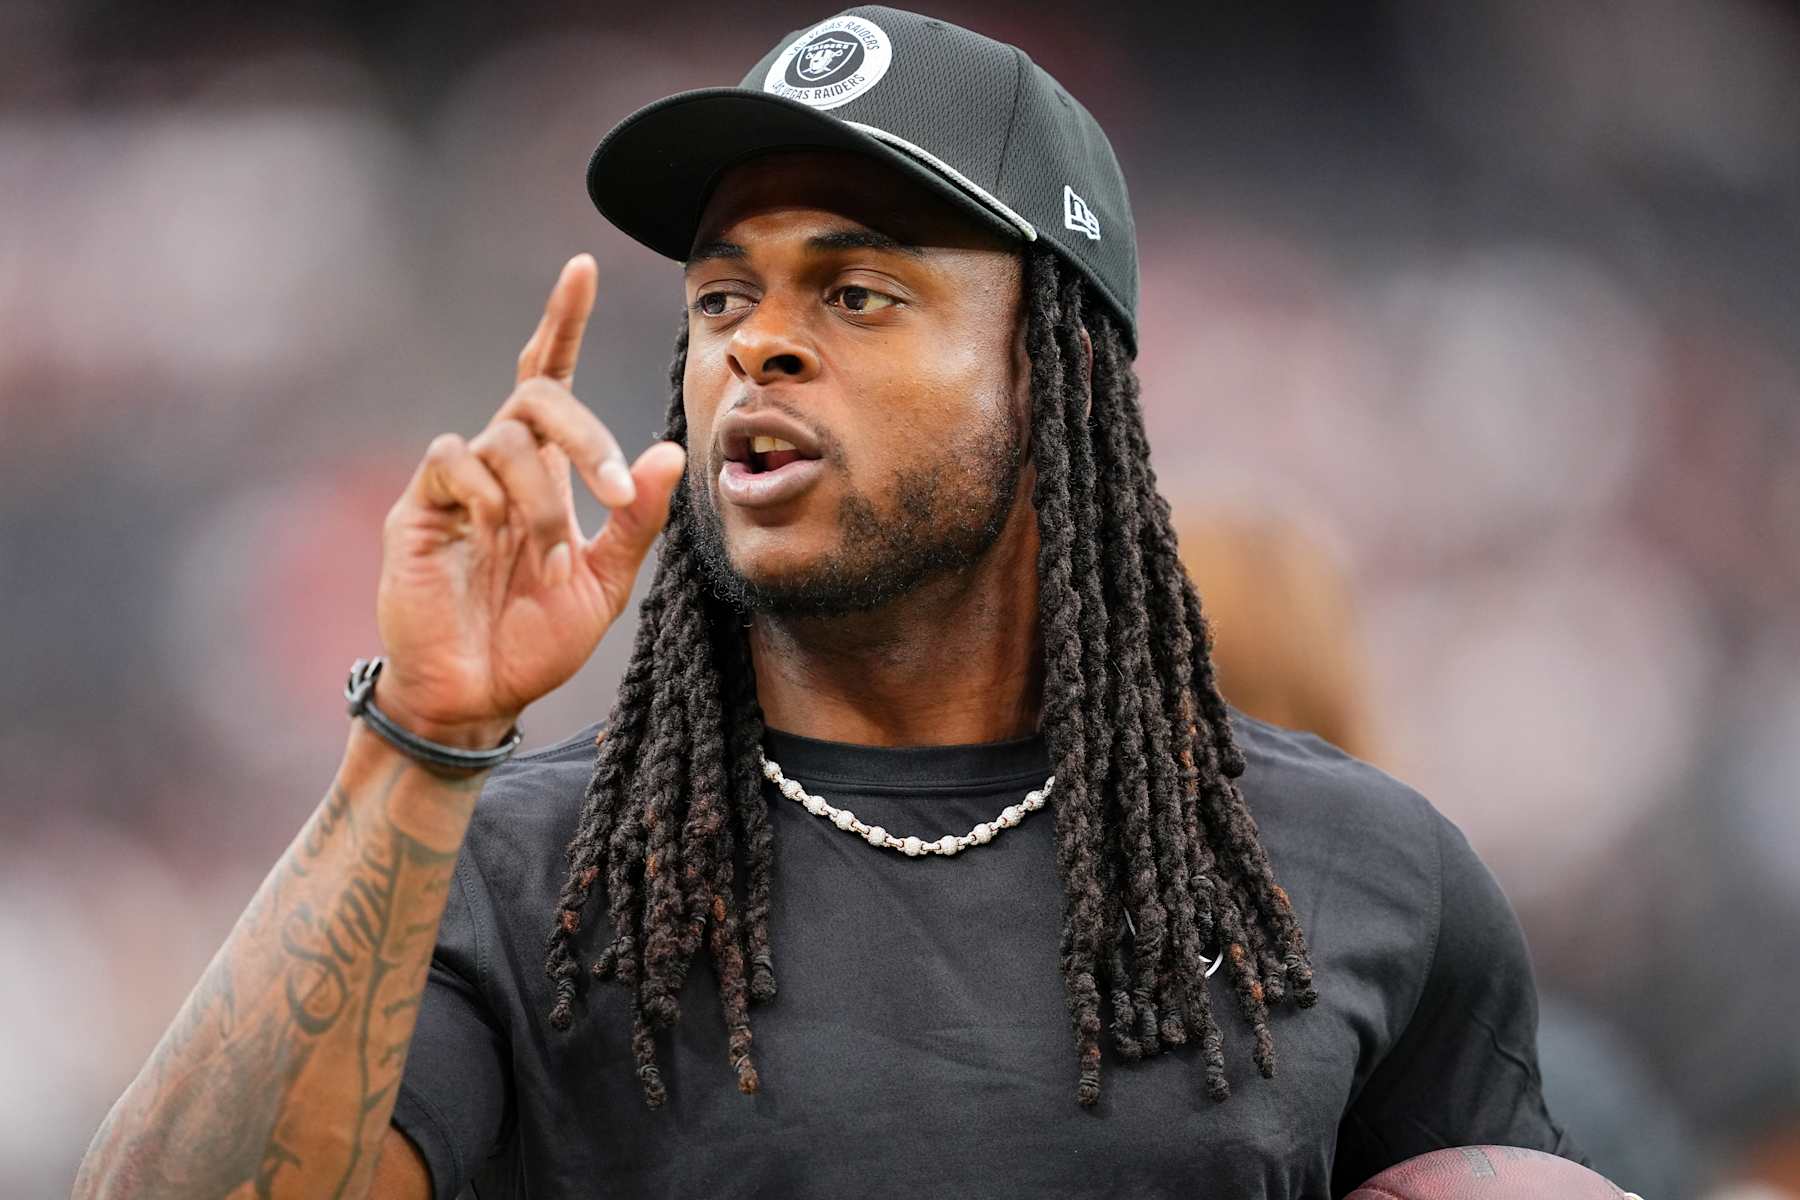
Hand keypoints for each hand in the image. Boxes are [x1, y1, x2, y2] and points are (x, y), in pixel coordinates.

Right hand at [372, 254, 685, 746]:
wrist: (478, 697)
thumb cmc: (535, 639)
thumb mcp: (605, 583)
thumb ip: (637, 520)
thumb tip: (671, 450)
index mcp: (545, 472)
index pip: (550, 375)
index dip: (562, 320)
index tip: (582, 266)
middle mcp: (499, 464)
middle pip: (539, 396)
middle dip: (585, 434)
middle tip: (612, 490)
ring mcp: (456, 485)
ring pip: (505, 437)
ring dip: (544, 496)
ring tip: (551, 553)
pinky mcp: (418, 509)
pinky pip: (454, 462)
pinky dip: (487, 495)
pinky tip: (493, 538)